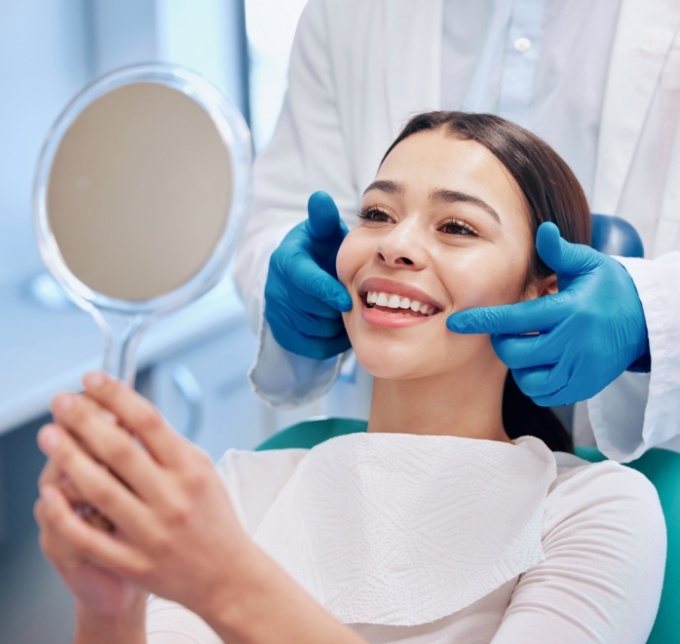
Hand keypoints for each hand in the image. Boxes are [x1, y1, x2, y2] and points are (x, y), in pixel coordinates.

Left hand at [35, 373, 260, 622]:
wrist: (225, 574)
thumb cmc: (213, 518)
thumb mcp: (203, 471)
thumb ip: (169, 446)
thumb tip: (129, 416)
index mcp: (190, 471)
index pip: (149, 422)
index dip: (117, 396)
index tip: (94, 380)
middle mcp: (171, 498)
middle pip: (119, 450)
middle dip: (85, 420)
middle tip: (62, 402)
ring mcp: (151, 532)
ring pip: (100, 489)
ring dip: (69, 458)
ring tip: (49, 435)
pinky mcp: (133, 562)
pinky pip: (90, 537)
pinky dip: (66, 514)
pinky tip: (50, 493)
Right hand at [265, 191, 351, 358]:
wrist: (303, 275)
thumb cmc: (321, 251)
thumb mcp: (323, 232)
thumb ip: (324, 219)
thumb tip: (320, 197)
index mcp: (286, 260)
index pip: (304, 280)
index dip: (326, 292)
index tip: (347, 300)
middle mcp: (275, 287)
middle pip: (312, 309)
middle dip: (335, 308)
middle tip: (353, 301)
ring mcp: (276, 312)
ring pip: (314, 330)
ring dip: (335, 325)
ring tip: (345, 311)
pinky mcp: (281, 333)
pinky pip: (311, 347)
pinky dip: (330, 342)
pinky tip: (338, 326)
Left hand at [446, 222, 648, 405]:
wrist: (645, 321)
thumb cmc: (609, 288)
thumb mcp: (589, 264)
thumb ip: (559, 252)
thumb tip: (542, 229)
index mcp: (569, 311)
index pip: (514, 320)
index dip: (482, 322)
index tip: (456, 323)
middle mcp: (573, 343)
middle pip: (515, 353)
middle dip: (503, 342)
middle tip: (510, 331)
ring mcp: (580, 369)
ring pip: (527, 379)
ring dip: (519, 364)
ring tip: (529, 346)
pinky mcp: (584, 387)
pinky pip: (544, 395)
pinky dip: (535, 382)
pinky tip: (541, 363)